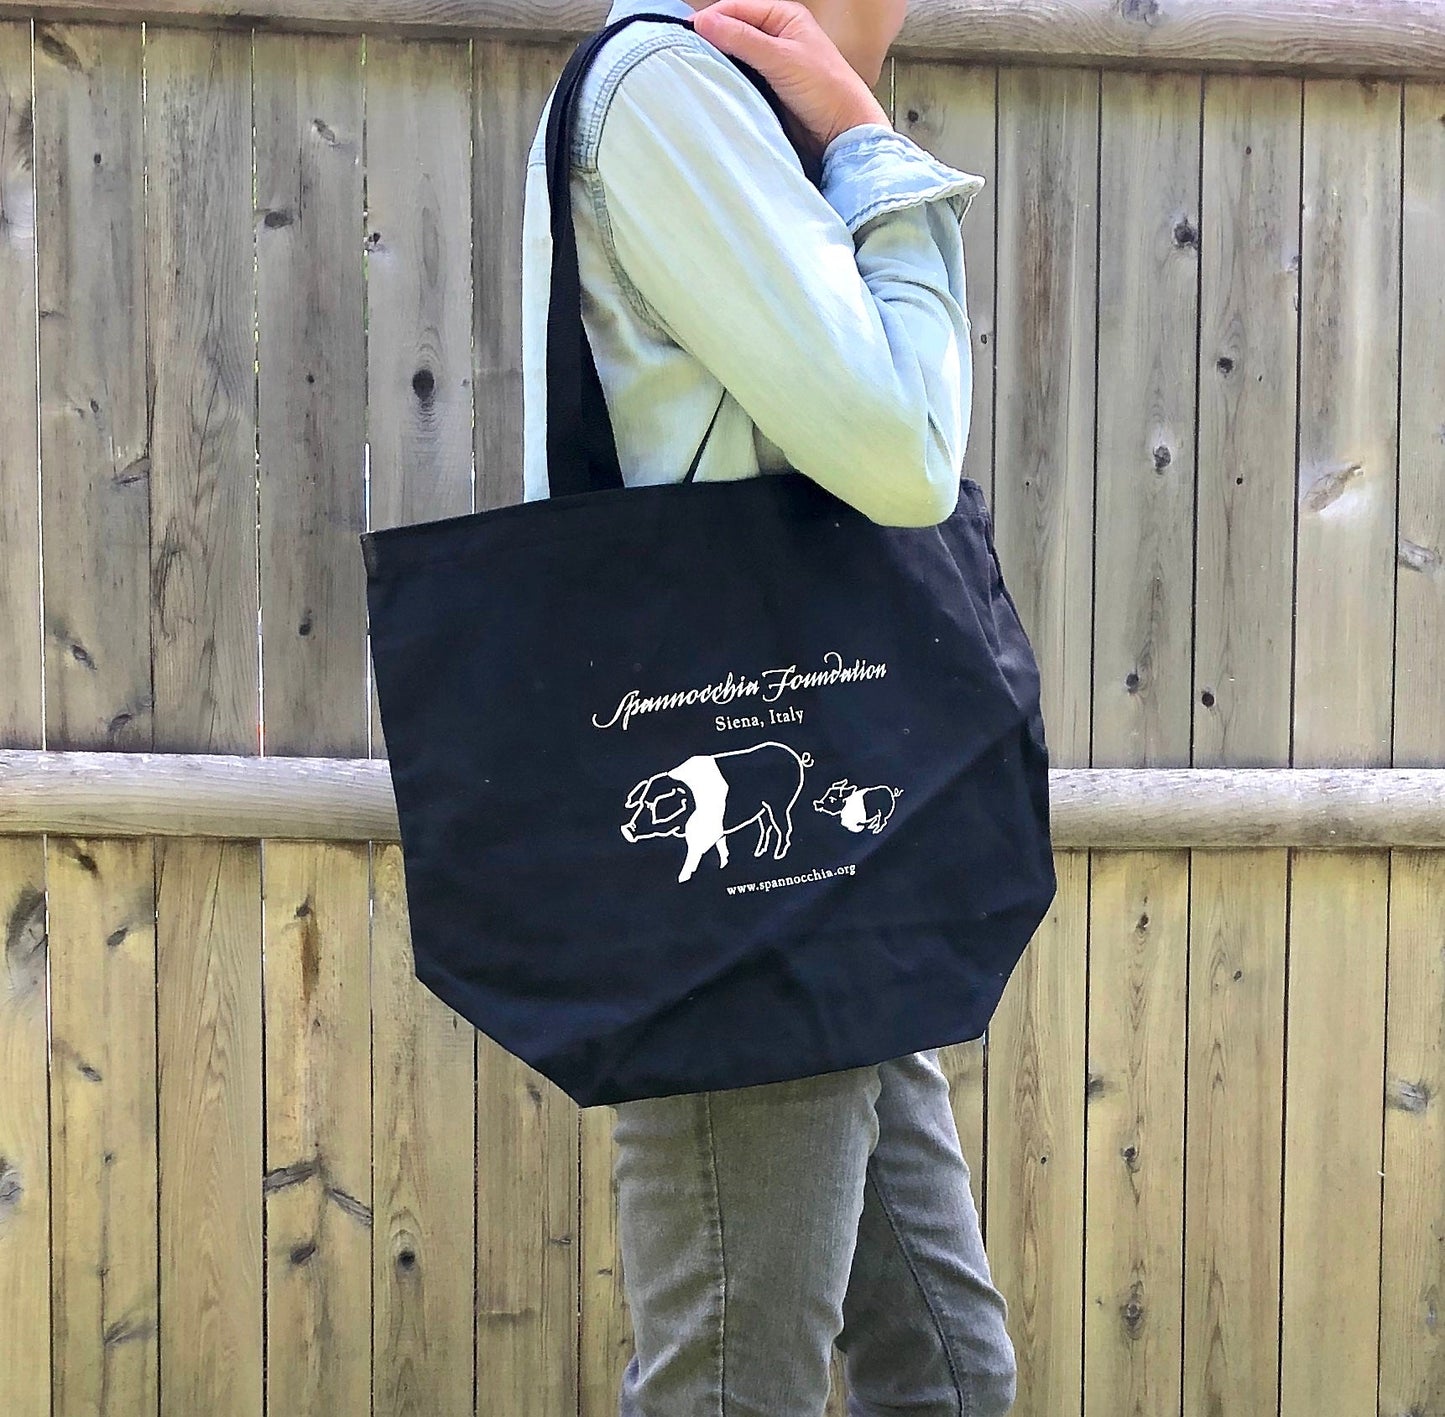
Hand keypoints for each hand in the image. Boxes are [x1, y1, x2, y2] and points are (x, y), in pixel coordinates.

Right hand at [690, 0, 890, 164]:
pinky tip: (715, 86)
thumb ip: (743, 39)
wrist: (843, 131)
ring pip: (735, 55)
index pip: (736, 8)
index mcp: (783, 16)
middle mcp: (776, 34)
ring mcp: (772, 61)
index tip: (686, 35)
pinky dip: (728, 80)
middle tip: (686, 54)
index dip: (711, 19)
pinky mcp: (769, 86)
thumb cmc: (825, 90)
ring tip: (695, 69)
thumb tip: (704, 23)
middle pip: (733, 30)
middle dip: (712, 40)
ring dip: (718, 62)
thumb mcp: (781, 58)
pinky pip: (741, 77)